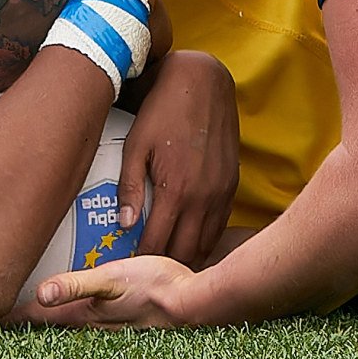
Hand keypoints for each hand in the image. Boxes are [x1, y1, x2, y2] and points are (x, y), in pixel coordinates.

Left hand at [29, 252, 207, 328]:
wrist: (196, 302)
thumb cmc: (156, 286)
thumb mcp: (112, 278)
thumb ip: (76, 284)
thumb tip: (41, 293)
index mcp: (84, 315)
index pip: (38, 318)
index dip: (12, 317)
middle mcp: (93, 326)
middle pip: (50, 325)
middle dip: (27, 322)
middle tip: (2, 319)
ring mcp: (111, 327)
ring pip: (70, 325)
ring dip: (51, 321)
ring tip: (33, 316)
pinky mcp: (127, 320)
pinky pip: (94, 320)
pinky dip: (79, 314)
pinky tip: (84, 308)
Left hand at [118, 52, 239, 269]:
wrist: (202, 83)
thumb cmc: (163, 110)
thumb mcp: (136, 144)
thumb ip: (129, 186)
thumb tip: (125, 224)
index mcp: (176, 190)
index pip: (156, 243)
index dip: (141, 261)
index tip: (128, 271)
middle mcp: (203, 197)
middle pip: (184, 251)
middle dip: (165, 268)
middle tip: (148, 276)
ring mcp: (221, 192)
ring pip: (206, 242)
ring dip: (188, 257)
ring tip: (170, 267)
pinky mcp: (232, 184)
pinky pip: (221, 225)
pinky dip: (207, 239)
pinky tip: (193, 243)